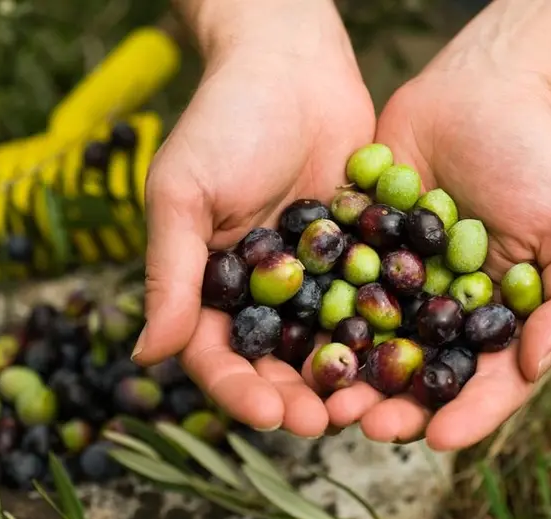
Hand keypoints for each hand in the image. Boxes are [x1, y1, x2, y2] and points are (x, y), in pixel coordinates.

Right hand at [132, 9, 375, 437]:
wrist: (292, 64)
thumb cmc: (224, 120)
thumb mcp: (183, 193)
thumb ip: (170, 272)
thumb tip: (146, 356)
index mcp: (208, 286)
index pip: (215, 354)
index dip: (237, 389)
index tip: (267, 411)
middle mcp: (260, 292)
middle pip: (274, 363)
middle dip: (294, 397)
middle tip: (323, 422)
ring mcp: (311, 279)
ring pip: (325, 345)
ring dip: (341, 380)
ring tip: (366, 406)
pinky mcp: (358, 258)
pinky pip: (369, 305)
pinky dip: (383, 334)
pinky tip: (404, 357)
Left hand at [326, 63, 550, 449]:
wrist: (480, 92)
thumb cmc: (538, 161)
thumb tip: (536, 364)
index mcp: (491, 322)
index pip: (481, 382)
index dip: (464, 415)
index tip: (439, 439)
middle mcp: (437, 312)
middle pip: (415, 374)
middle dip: (390, 404)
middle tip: (362, 423)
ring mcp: (392, 284)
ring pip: (366, 343)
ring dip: (344, 374)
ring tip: (322, 395)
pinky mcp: (353, 251)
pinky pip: (332, 289)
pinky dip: (314, 315)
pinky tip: (294, 336)